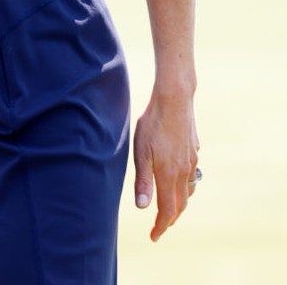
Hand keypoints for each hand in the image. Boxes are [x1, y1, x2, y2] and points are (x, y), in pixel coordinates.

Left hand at [133, 88, 199, 241]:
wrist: (175, 99)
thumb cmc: (153, 123)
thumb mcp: (141, 151)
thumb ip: (143, 180)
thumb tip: (142, 207)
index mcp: (169, 175)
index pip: (167, 210)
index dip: (160, 226)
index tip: (154, 236)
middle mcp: (183, 171)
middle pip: (180, 203)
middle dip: (170, 218)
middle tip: (161, 226)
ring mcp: (191, 161)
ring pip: (188, 190)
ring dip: (180, 202)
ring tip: (171, 206)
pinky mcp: (194, 150)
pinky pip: (191, 174)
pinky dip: (185, 184)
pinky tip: (179, 178)